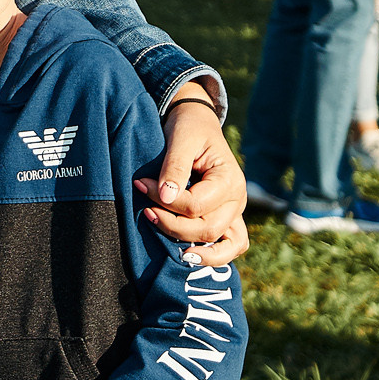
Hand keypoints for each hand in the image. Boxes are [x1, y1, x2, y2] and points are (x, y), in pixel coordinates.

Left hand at [142, 85, 247, 266]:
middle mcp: (238, 199)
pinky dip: (213, 255)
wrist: (196, 123)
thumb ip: (175, 168)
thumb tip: (165, 197)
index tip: (140, 184)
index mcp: (230, 179)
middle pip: (207, 229)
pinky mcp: (226, 218)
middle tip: (145, 210)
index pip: (196, 205)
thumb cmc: (189, 128)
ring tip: (167, 247)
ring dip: (192, 247)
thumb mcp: (181, 139)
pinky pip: (230, 246)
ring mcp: (234, 212)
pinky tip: (188, 256)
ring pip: (221, 244)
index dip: (165, 202)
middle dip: (172, 225)